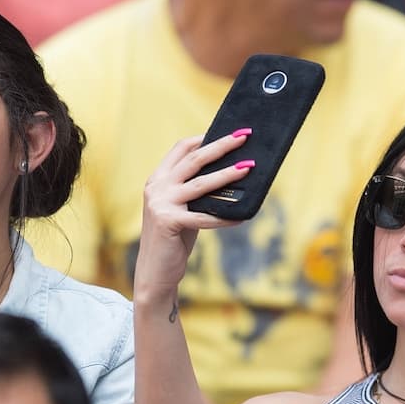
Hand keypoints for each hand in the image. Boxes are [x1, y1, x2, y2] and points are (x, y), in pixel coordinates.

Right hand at [133, 132, 250, 306]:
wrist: (155, 272)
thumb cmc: (173, 239)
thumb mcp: (182, 209)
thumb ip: (195, 192)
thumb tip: (231, 174)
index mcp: (157, 179)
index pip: (181, 148)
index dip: (205, 137)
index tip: (228, 131)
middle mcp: (156, 187)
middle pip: (194, 159)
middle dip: (221, 145)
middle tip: (244, 136)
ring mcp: (160, 204)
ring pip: (201, 183)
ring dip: (228, 174)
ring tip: (249, 167)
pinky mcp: (168, 222)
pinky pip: (205, 217)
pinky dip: (225, 217)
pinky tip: (243, 216)